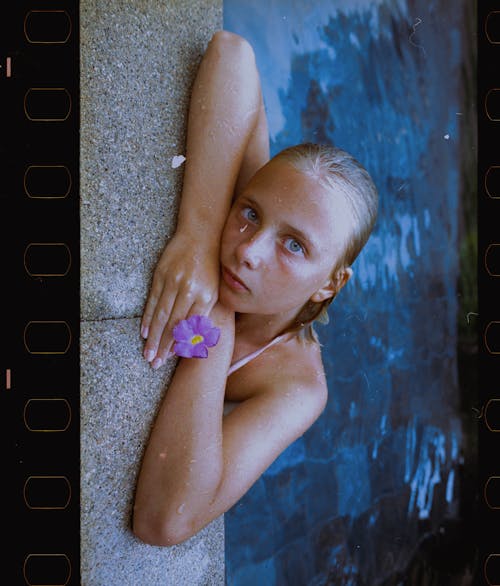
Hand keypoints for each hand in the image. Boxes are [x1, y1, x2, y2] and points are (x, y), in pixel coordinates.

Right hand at [141, 231, 219, 367]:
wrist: (202, 234)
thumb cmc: (212, 264)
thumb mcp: (216, 287)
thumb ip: (206, 310)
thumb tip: (197, 337)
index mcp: (208, 296)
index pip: (192, 327)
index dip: (181, 344)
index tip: (173, 359)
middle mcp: (191, 290)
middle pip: (175, 325)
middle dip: (164, 347)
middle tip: (155, 364)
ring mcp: (174, 282)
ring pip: (162, 315)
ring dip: (153, 337)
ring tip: (148, 353)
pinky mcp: (162, 275)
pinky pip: (153, 300)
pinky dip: (148, 318)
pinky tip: (144, 332)